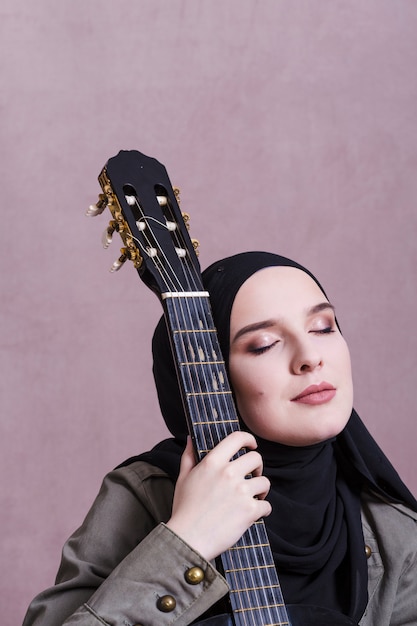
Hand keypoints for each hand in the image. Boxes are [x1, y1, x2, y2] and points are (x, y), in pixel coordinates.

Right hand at [166, 431, 271, 560]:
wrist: (188, 539)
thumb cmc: (184, 509)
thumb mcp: (183, 478)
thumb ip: (189, 456)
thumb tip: (191, 438)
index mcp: (212, 463)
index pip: (237, 438)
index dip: (248, 439)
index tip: (252, 445)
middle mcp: (228, 473)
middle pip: (256, 458)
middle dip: (257, 467)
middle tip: (253, 476)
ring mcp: (240, 492)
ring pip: (264, 482)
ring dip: (261, 489)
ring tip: (253, 497)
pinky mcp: (249, 510)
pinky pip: (266, 505)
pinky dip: (263, 510)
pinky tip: (254, 513)